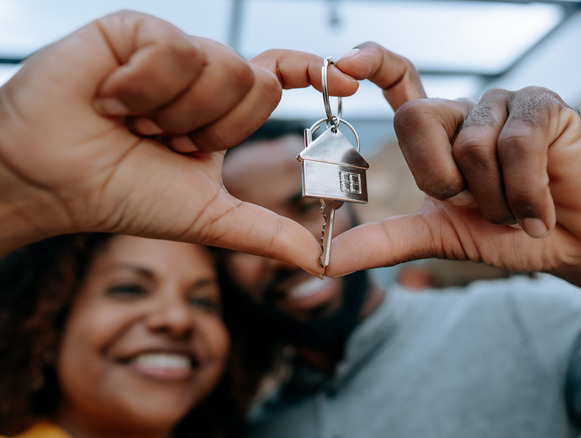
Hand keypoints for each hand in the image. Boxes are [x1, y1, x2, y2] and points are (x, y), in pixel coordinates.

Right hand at [0, 10, 359, 273]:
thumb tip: (321, 261)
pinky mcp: (133, 30)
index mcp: (220, 109)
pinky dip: (142, 90)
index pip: (279, 76)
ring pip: (220, 67)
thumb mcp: (209, 217)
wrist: (52, 183)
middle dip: (212, 129)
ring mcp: (169, 48)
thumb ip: (267, 233)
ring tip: (131, 123)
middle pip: (258, 82)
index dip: (316, 73)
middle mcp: (201, 73)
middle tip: (163, 142)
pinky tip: (108, 100)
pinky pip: (174, 50)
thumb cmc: (123, 196)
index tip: (350, 81)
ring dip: (174, 115)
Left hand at [327, 86, 580, 275]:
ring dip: (495, 200)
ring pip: (470, 144)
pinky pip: (516, 145)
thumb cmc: (510, 232)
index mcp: (439, 134)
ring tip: (519, 211)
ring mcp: (505, 105)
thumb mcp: (441, 237)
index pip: (400, 82)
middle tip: (474, 206)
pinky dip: (526, 194)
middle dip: (441, 181)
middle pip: (416, 119)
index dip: (372, 64)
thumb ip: (385, 241)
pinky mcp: (544, 106)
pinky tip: (542, 215)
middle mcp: (466, 112)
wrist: (576, 242)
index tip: (344, 62)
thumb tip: (325, 260)